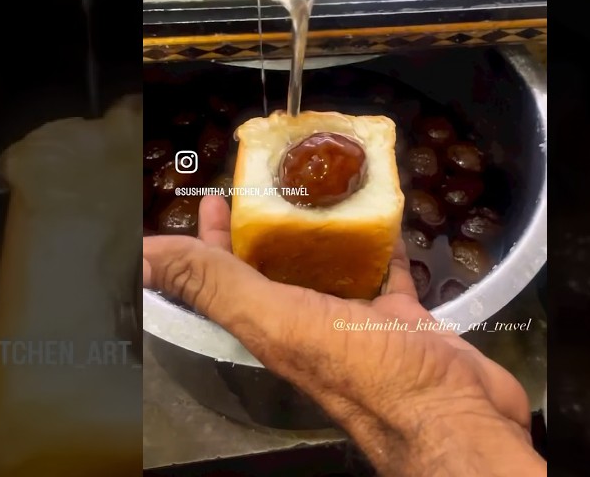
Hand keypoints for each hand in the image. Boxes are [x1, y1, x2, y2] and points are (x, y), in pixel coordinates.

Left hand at [143, 196, 543, 476]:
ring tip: (323, 185)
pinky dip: (381, 246)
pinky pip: (385, 273)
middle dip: (268, 224)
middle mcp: (306, 324)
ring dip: (322, 230)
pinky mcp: (402, 319)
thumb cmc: (363, 367)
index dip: (211, 239)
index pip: (225, 276)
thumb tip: (139, 258)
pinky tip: (383, 217)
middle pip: (276, 267)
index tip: (212, 198)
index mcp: (269, 326)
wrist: (450, 410)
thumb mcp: (275, 319)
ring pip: (329, 267)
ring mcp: (356, 323)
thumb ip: (211, 283)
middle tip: (273, 178)